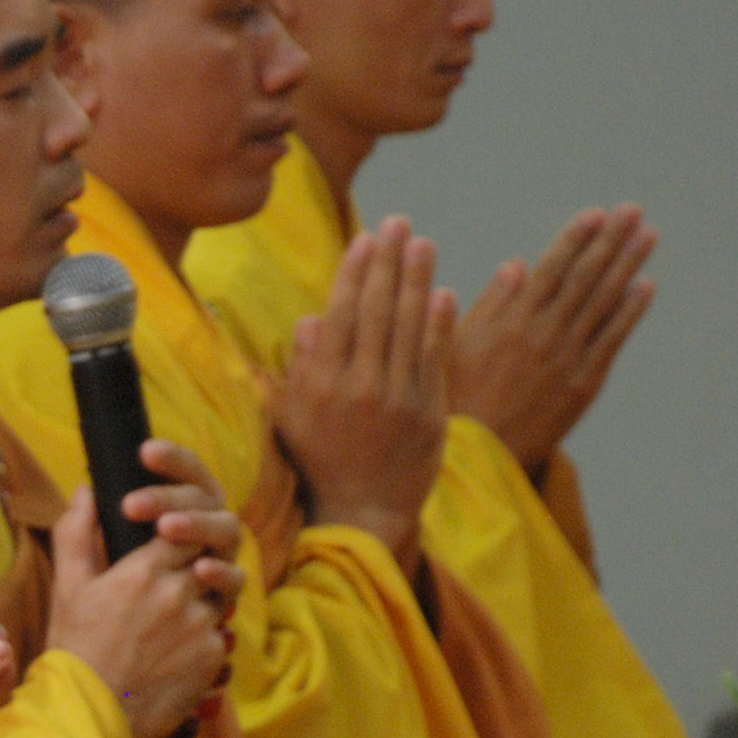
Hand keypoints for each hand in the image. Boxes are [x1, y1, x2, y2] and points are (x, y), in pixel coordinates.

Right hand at [46, 444, 240, 737]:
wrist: (87, 713)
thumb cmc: (73, 647)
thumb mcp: (67, 585)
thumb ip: (76, 530)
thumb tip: (87, 489)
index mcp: (145, 569)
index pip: (183, 530)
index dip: (177, 534)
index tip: (163, 544)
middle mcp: (181, 592)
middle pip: (208, 559)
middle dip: (192, 566)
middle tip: (168, 584)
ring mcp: (201, 626)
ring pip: (217, 597)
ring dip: (200, 602)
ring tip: (168, 622)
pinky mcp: (213, 658)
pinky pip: (219, 636)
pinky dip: (201, 639)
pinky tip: (171, 653)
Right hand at [269, 216, 452, 554]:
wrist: (362, 512)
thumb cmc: (320, 464)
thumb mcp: (293, 420)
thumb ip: (302, 369)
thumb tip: (310, 321)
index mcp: (323, 385)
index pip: (342, 315)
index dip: (356, 273)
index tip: (367, 239)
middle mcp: (361, 387)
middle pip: (378, 312)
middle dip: (389, 263)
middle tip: (400, 224)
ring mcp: (399, 399)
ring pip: (410, 328)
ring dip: (419, 282)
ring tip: (424, 245)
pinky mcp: (429, 412)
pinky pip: (435, 359)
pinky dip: (439, 326)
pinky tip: (444, 294)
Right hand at [451, 205, 657, 467]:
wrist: (478, 458)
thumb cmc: (456, 400)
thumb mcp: (454, 347)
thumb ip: (489, 304)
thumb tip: (517, 265)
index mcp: (511, 324)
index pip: (550, 270)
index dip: (574, 239)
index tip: (595, 213)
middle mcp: (544, 336)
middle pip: (585, 279)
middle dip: (610, 241)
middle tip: (632, 211)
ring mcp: (568, 359)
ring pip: (604, 303)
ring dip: (628, 265)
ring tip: (647, 235)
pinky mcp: (584, 384)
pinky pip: (612, 340)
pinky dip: (629, 312)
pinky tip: (645, 286)